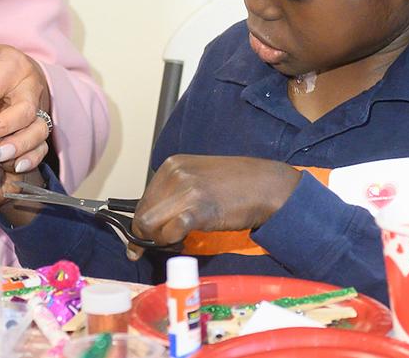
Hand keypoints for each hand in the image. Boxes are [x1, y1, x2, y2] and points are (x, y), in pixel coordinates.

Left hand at [0, 44, 51, 174]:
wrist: (18, 66)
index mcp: (10, 65)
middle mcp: (30, 86)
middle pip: (24, 110)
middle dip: (2, 127)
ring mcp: (41, 106)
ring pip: (38, 129)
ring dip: (18, 146)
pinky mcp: (42, 123)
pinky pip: (43, 144)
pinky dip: (31, 157)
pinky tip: (15, 166)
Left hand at [128, 155, 301, 257]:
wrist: (266, 185)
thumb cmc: (236, 185)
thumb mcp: (198, 178)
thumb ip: (175, 193)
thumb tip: (154, 220)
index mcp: (172, 165)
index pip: (143, 200)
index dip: (143, 222)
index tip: (145, 238)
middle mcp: (174, 174)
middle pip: (142, 213)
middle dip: (147, 234)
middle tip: (163, 244)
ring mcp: (185, 190)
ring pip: (150, 224)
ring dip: (160, 240)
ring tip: (177, 241)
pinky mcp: (198, 209)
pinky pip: (171, 230)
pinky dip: (172, 241)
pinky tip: (183, 241)